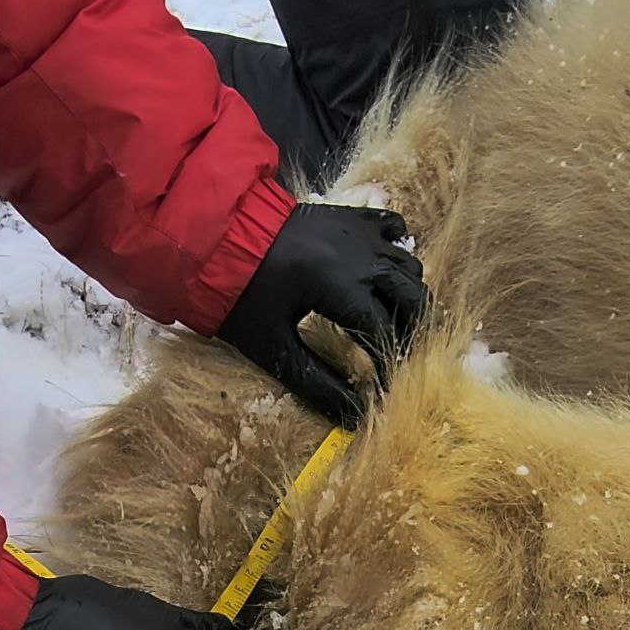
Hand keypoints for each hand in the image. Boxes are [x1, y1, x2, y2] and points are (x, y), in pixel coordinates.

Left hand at [217, 204, 426, 425]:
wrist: (216, 239)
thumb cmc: (239, 296)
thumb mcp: (273, 347)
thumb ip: (315, 382)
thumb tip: (352, 413)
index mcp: (339, 285)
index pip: (384, 329)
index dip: (390, 362)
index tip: (387, 385)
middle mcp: (359, 254)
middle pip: (412, 295)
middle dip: (414, 330)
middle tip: (402, 356)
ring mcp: (358, 231)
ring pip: (409, 265)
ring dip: (408, 296)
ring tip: (393, 324)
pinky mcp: (350, 216)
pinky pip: (394, 229)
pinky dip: (398, 253)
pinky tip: (383, 275)